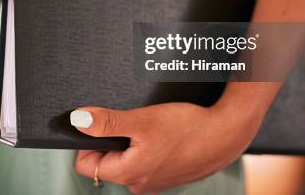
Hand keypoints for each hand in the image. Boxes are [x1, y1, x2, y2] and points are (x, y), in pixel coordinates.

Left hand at [71, 102, 260, 193]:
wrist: (225, 134)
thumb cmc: (187, 128)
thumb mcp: (141, 120)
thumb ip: (107, 123)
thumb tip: (78, 121)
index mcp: (128, 174)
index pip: (86, 164)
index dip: (89, 142)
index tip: (102, 125)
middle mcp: (138, 184)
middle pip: (106, 162)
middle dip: (112, 141)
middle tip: (131, 124)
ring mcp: (154, 182)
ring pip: (126, 160)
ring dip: (131, 143)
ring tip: (149, 128)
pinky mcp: (166, 175)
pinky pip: (144, 161)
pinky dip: (147, 147)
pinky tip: (162, 135)